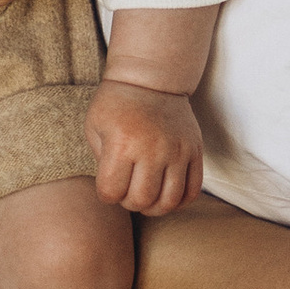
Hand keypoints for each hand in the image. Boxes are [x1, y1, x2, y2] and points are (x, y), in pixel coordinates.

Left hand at [87, 82, 203, 214]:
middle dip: (129, 203)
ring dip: (155, 207)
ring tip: (147, 196)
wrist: (150, 80)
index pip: (111, 193)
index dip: (106, 195)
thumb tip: (115, 192)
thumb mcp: (94, 128)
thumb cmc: (116, 105)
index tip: (108, 185)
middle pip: (141, 200)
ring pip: (169, 201)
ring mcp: (177, 150)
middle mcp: (152, 149)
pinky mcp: (195, 150)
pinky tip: (167, 194)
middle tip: (127, 191)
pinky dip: (180, 201)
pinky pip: (193, 190)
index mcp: (122, 143)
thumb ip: (99, 163)